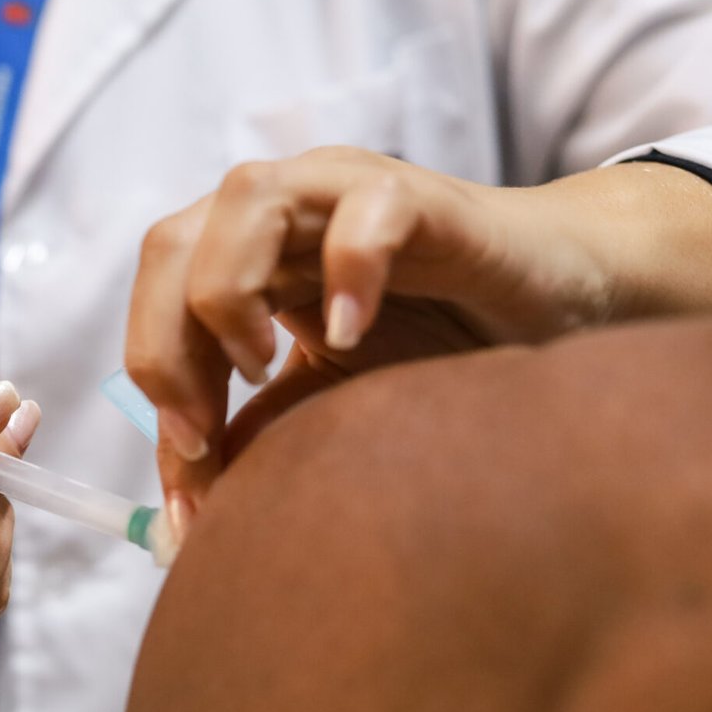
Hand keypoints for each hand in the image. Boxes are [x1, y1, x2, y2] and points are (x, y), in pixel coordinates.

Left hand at [127, 146, 618, 522]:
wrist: (561, 302)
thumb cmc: (438, 347)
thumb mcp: (325, 402)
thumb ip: (252, 438)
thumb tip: (187, 521)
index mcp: (240, 253)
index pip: (156, 297)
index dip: (151, 376)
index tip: (186, 462)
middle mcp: (279, 209)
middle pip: (170, 245)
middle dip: (163, 342)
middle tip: (198, 432)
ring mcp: (345, 190)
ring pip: (244, 198)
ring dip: (228, 293)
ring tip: (263, 369)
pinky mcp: (424, 199)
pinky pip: (367, 210)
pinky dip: (346, 269)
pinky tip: (349, 335)